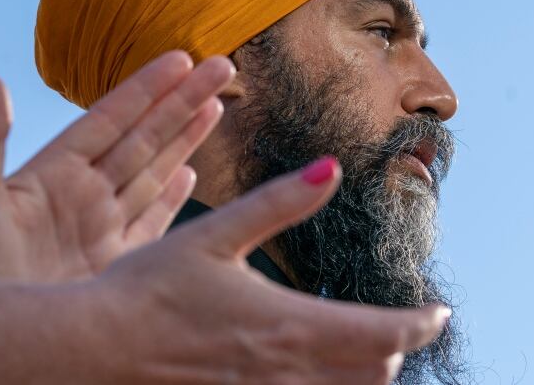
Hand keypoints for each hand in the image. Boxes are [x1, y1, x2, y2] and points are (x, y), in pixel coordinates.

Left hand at [0, 51, 232, 279]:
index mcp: (54, 173)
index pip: (110, 119)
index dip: (146, 89)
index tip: (180, 59)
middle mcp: (86, 195)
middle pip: (145, 138)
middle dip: (183, 103)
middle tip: (221, 68)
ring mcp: (104, 228)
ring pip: (155, 173)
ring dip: (186, 140)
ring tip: (214, 106)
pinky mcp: (118, 264)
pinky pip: (152, 223)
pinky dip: (172, 198)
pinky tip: (190, 175)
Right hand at [86, 157, 450, 383]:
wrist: (95, 348)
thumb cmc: (149, 289)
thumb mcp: (215, 235)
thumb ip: (278, 204)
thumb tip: (331, 168)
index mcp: (289, 323)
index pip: (386, 332)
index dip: (423, 322)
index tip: (438, 311)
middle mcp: (287, 371)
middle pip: (377, 374)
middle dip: (394, 348)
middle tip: (390, 324)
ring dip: (364, 373)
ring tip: (358, 347)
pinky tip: (307, 369)